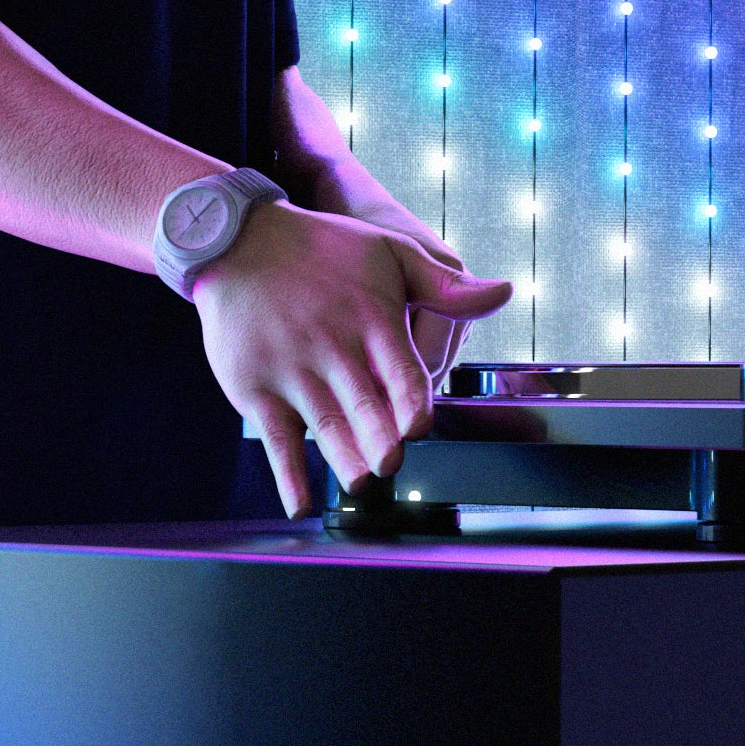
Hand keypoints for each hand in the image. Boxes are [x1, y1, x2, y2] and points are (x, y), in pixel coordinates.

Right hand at [189, 200, 514, 508]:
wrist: (242, 241)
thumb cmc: (324, 249)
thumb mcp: (391, 252)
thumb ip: (445, 286)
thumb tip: (502, 294)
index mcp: (373, 320)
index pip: (401, 372)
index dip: (411, 403)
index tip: (417, 426)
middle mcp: (333, 348)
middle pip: (364, 405)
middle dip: (380, 438)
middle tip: (390, 461)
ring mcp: (292, 370)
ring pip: (326, 425)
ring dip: (343, 457)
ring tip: (361, 480)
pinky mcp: (256, 388)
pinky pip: (277, 440)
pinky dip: (289, 476)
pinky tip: (302, 503)